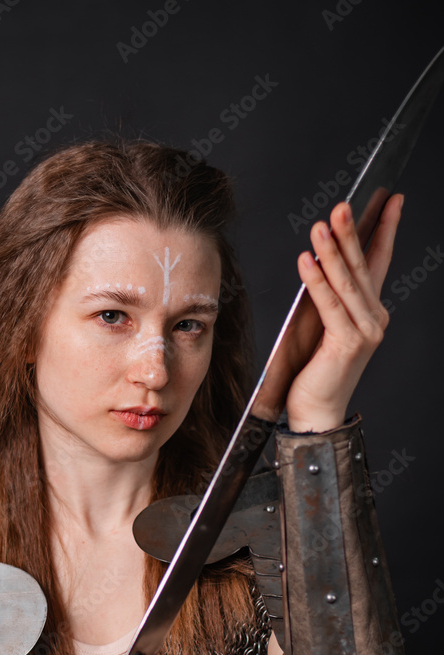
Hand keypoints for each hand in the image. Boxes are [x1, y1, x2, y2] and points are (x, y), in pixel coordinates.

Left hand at [286, 194, 403, 431]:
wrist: (316, 412)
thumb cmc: (315, 372)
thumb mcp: (323, 325)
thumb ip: (328, 295)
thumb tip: (319, 258)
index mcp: (371, 311)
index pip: (379, 262)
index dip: (385, 229)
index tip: (390, 199)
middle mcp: (374, 318)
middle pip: (362, 266)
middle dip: (352, 232)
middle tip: (343, 205)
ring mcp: (365, 331)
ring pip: (347, 282)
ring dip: (333, 251)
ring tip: (321, 225)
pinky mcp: (347, 342)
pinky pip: (329, 305)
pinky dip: (317, 281)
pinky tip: (306, 261)